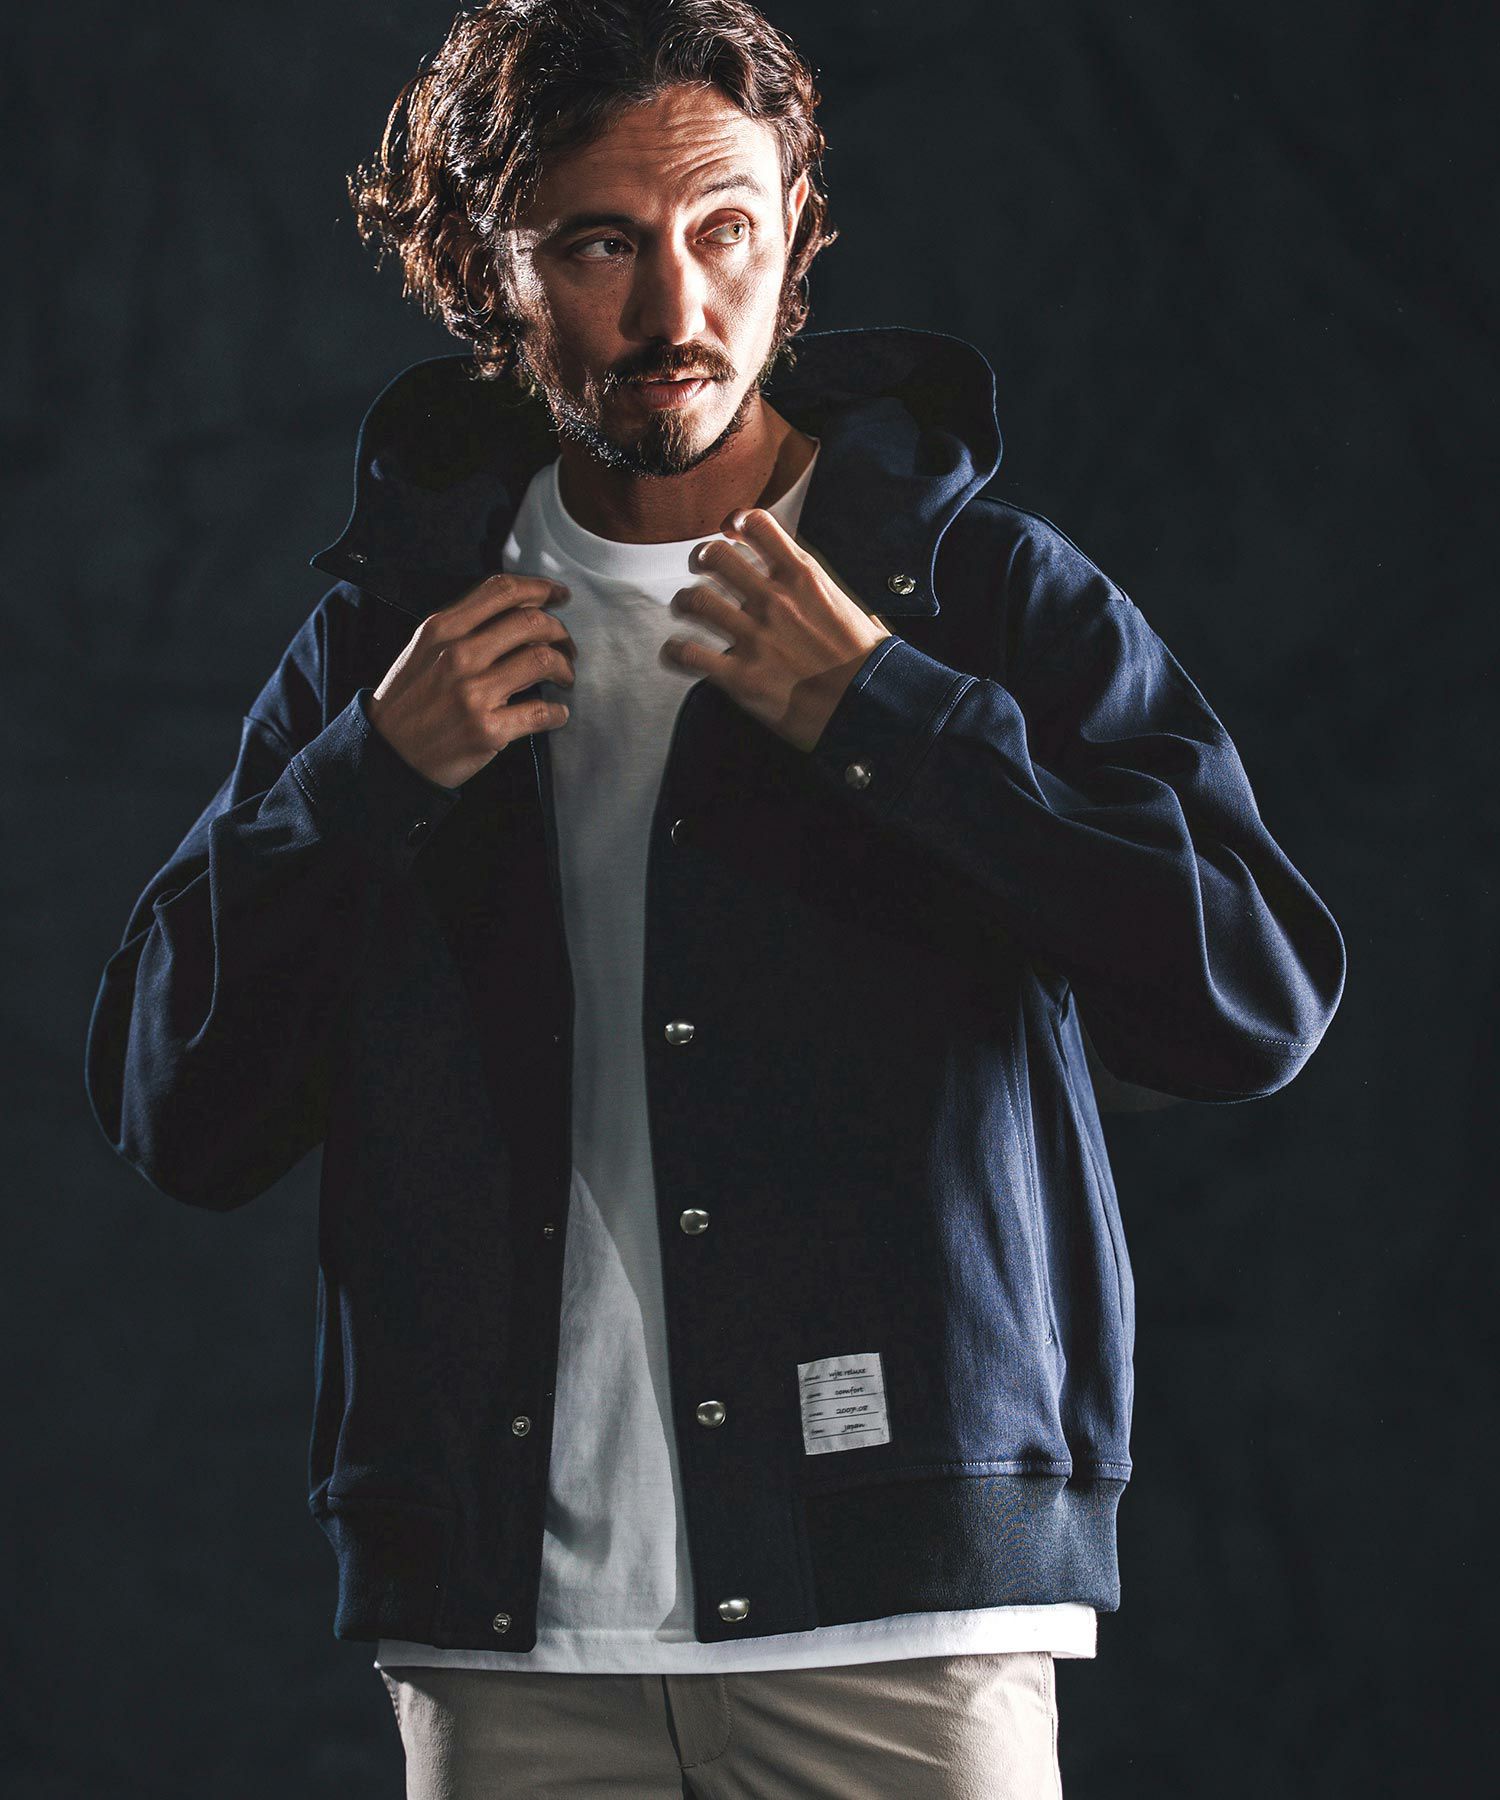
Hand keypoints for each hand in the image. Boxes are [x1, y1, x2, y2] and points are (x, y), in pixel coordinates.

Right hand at [369, 573, 576, 788]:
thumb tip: (516, 615)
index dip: (540, 588)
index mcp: (442, 629)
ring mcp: (473, 693)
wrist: (386, 755)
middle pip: (531, 622)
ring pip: (542, 661)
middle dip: (560, 632)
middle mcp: (458, 655)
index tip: (558, 595)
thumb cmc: (408, 702)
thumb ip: (463, 629)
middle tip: (566, 647)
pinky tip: (557, 714)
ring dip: (564, 668)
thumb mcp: (423, 651)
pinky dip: (557, 713)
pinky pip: (541, 712)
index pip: (502, 591)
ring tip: (564, 678)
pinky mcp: (487, 730)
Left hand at [660, 507, 892, 752]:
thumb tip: (827, 599)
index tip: (731, 530)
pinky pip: (689, 654)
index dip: (738, 522)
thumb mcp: (855, 611)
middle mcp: (773, 599)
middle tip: (700, 568)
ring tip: (685, 607)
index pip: (759, 524)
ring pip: (696, 600)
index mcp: (804, 577)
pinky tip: (676, 652)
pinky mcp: (739, 675)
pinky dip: (675, 651)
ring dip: (685, 601)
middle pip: (716, 557)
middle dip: (702, 558)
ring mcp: (754, 636)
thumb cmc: (869, 664)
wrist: (869, 707)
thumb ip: (827, 596)